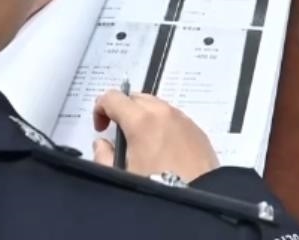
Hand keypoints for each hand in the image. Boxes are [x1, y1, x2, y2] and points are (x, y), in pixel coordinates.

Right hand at [91, 90, 219, 182]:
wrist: (198, 199)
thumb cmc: (159, 187)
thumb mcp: (121, 176)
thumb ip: (104, 157)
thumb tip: (102, 145)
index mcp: (141, 121)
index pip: (113, 97)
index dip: (100, 109)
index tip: (101, 128)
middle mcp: (164, 113)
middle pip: (136, 98)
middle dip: (123, 111)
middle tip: (118, 134)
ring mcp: (183, 120)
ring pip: (157, 106)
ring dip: (144, 116)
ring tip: (141, 143)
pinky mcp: (197, 130)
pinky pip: (174, 118)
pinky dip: (163, 125)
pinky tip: (162, 148)